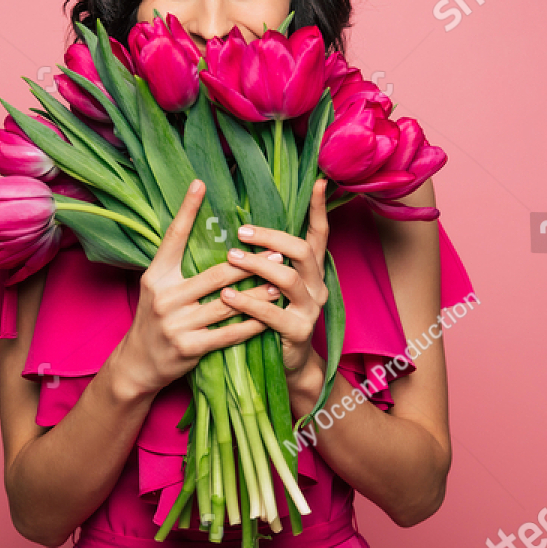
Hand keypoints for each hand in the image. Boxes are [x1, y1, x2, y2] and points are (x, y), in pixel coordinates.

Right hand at [105, 180, 275, 399]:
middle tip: (277, 252)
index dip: (187, 210)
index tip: (200, 184)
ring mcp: (177, 324)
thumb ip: (177, 264)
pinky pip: (228, 334)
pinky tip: (269, 318)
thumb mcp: (158, 286)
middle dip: (249, 264)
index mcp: (156, 276)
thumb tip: (208, 232)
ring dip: (258, 294)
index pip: (173, 237)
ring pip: (228, 304)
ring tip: (280, 284)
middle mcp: (165, 297)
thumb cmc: (156, 318)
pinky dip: (251, 325)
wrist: (139, 363)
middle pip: (215, 274)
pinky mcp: (189, 347)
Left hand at [219, 179, 330, 382]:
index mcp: (312, 270)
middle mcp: (317, 285)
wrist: (286, 365)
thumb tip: (242, 225)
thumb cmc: (272, 317)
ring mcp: (311, 309)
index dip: (319, 209)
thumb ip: (267, 259)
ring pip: (288, 278)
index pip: (319, 234)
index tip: (317, 182)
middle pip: (301, 250)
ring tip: (230, 258)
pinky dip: (248, 303)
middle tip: (240, 232)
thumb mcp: (273, 285)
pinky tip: (227, 296)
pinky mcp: (299, 332)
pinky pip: (273, 313)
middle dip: (271, 238)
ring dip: (257, 266)